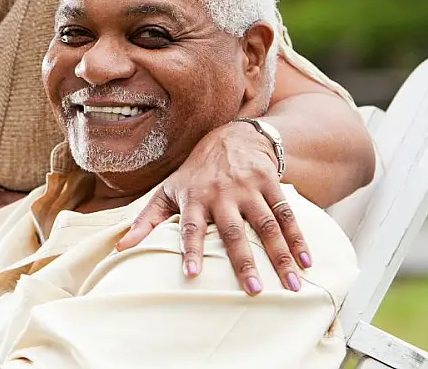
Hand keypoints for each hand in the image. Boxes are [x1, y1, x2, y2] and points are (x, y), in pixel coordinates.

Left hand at [115, 120, 310, 294]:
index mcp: (194, 198)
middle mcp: (221, 193)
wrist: (231, 135)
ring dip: (281, 256)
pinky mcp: (270, 182)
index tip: (192, 276)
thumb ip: (146, 221)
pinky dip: (299, 238)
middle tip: (255, 291)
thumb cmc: (195, 173)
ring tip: (292, 285)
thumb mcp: (168, 191)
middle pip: (233, 232)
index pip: (190, 228)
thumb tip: (120, 249)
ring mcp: (248, 187)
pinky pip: (286, 214)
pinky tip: (307, 261)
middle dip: (244, 262)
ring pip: (266, 226)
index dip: (190, 250)